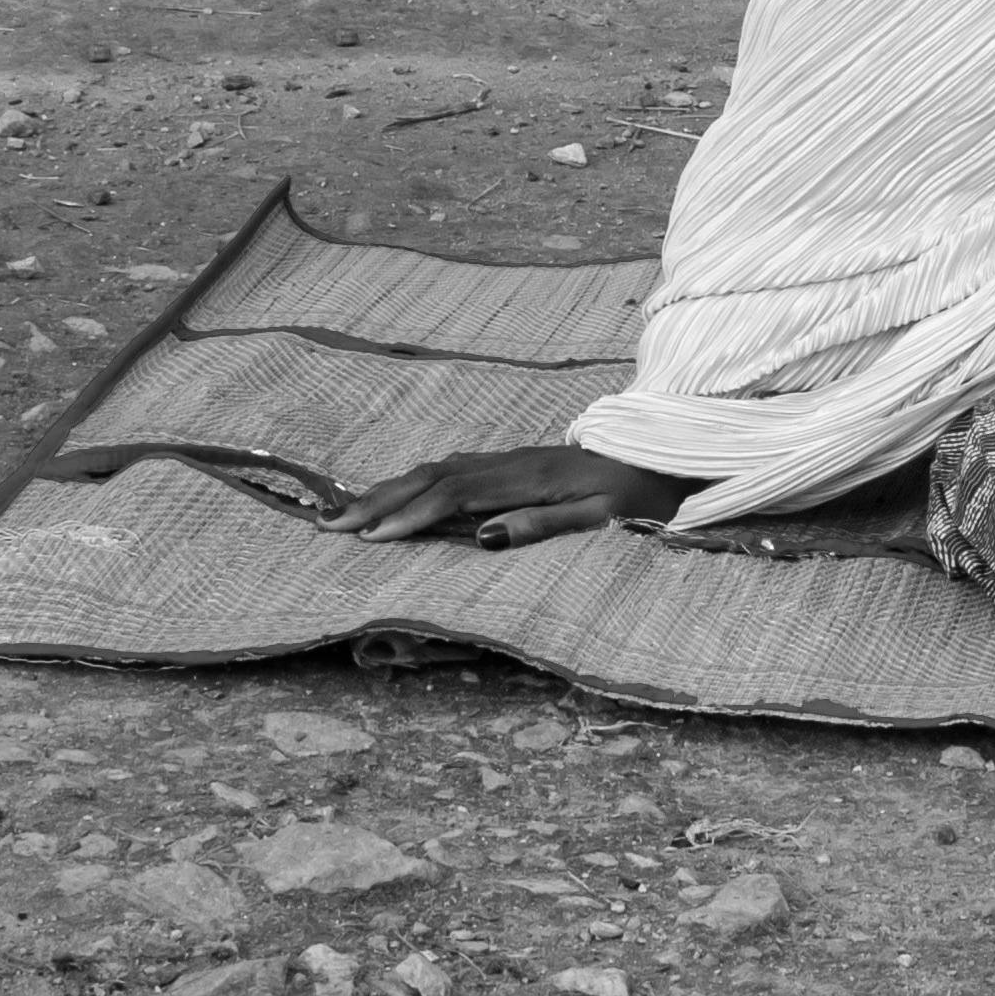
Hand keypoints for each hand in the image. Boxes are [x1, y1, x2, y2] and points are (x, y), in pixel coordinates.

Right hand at [332, 445, 683, 551]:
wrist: (665, 456)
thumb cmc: (637, 496)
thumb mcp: (602, 519)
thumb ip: (544, 526)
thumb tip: (482, 538)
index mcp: (529, 478)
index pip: (456, 495)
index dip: (411, 516)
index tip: (370, 538)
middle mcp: (510, 463)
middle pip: (432, 478)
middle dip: (379, 502)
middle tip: (329, 526)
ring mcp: (507, 459)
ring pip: (435, 470)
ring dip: (388, 490)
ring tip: (343, 512)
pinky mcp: (510, 464)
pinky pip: (449, 470)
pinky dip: (413, 482)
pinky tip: (392, 495)